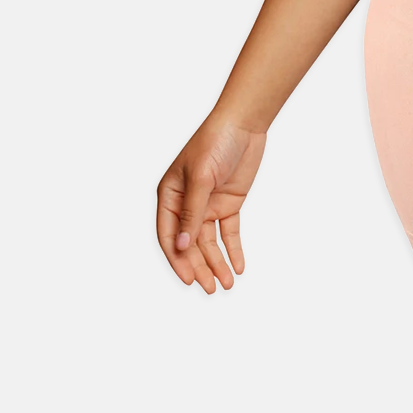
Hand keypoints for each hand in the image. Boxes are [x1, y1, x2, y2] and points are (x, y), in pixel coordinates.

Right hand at [156, 115, 266, 293]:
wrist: (244, 123)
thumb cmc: (214, 142)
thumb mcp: (201, 178)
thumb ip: (191, 213)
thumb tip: (180, 247)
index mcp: (169, 196)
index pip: (168, 235)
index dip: (177, 259)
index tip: (189, 279)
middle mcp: (186, 204)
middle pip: (189, 244)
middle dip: (199, 267)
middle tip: (210, 289)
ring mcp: (208, 204)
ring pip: (209, 242)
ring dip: (216, 263)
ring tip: (225, 284)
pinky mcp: (228, 203)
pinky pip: (229, 231)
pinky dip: (233, 249)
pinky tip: (238, 266)